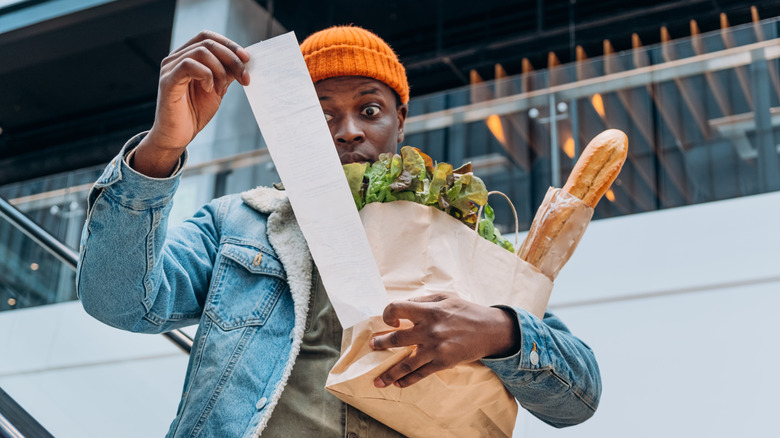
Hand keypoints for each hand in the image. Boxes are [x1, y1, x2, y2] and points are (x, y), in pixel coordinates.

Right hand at [134, 30, 250, 176]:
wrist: (178, 136)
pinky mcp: (167, 81)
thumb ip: (227, 73)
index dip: (229, 44)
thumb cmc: (194, 112)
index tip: (247, 59)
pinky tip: (210, 90)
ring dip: (220, 70)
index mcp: (187, 57)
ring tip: (222, 90)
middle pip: (207, 43)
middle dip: (232, 59)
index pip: (208, 37)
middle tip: (245, 78)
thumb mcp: (217, 89)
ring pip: (201, 52)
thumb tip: (244, 60)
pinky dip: (206, 75)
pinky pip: (188, 65)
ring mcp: (170, 68)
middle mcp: (175, 58)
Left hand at [369, 294, 519, 388]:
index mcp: (428, 310)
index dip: (388, 314)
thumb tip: (401, 309)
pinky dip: (407, 380)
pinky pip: (421, 374)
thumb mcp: (445, 297)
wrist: (490, 330)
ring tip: (377, 380)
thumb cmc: (466, 311)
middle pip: (396, 339)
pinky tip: (398, 384)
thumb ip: (422, 301)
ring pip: (405, 363)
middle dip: (380, 344)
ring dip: (389, 373)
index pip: (396, 308)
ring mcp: (435, 348)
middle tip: (373, 346)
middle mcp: (429, 329)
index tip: (390, 321)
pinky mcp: (443, 362)